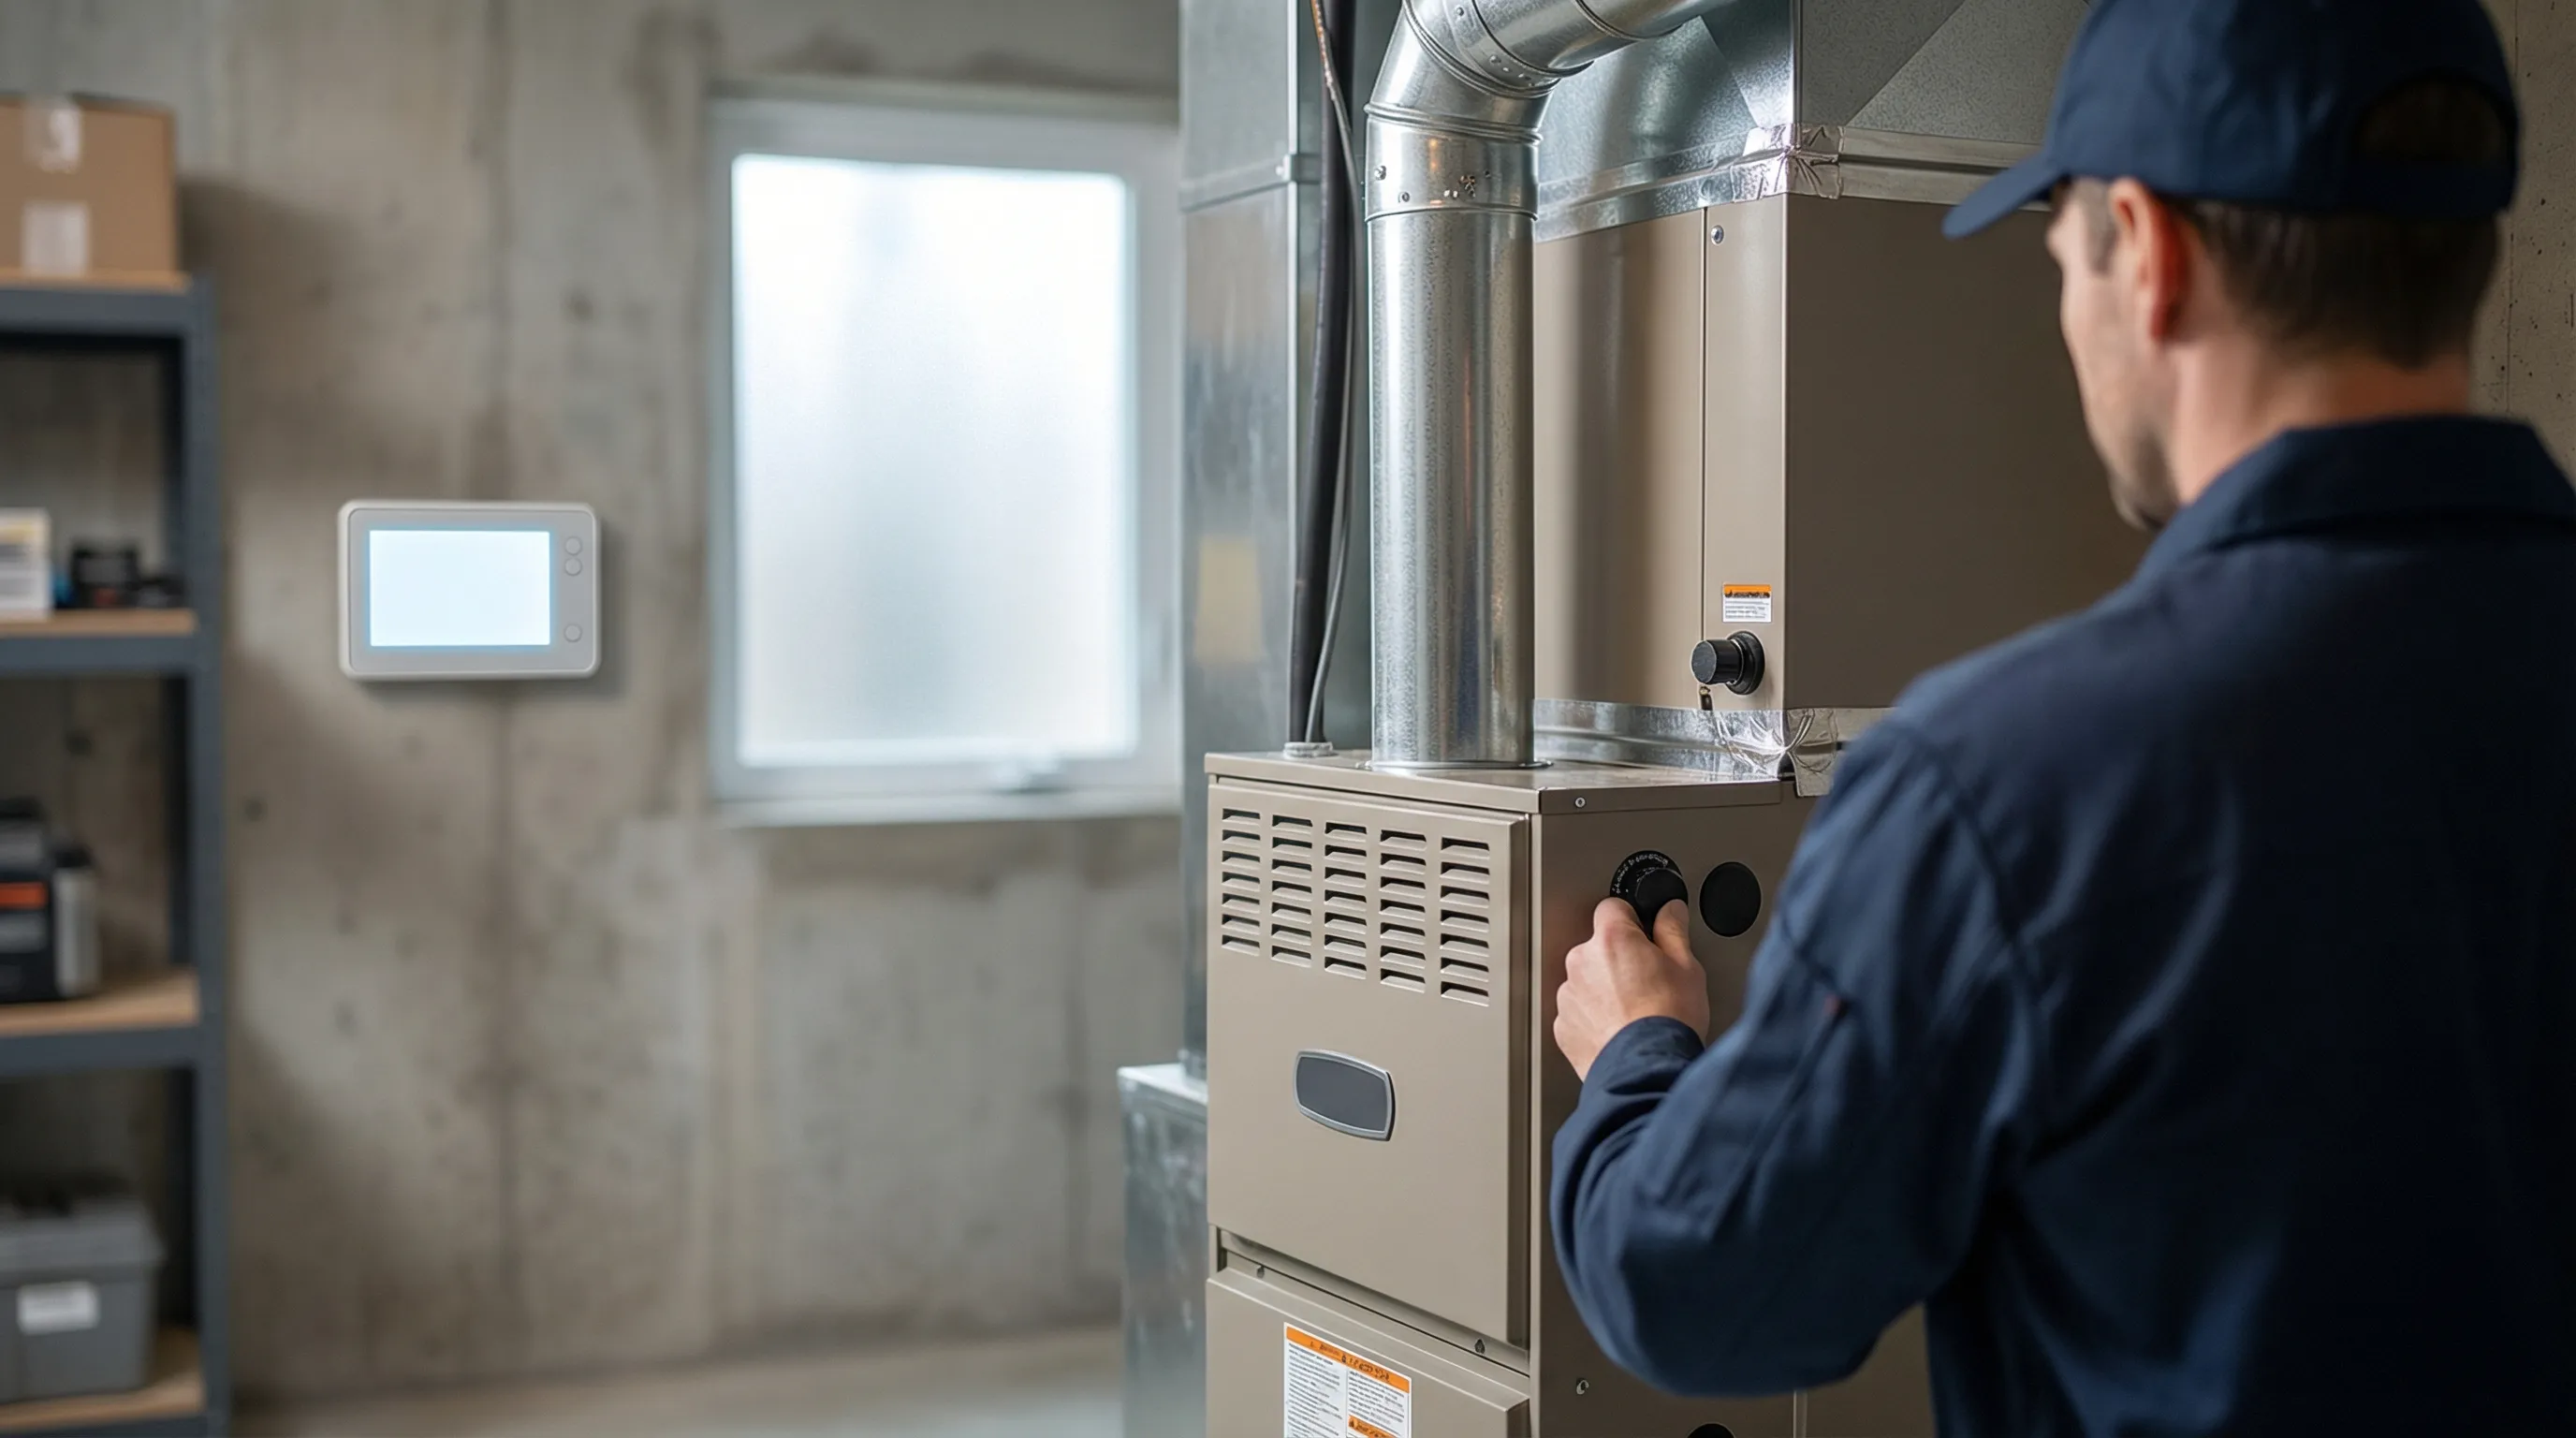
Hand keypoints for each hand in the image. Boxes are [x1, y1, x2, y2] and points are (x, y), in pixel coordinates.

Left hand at [1554, 898, 1710, 1080]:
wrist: (1647, 1071)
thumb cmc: (1669, 1021)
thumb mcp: (1687, 967)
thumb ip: (1673, 930)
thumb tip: (1670, 911)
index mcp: (1612, 939)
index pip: (1612, 908)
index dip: (1632, 920)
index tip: (1644, 934)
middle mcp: (1582, 962)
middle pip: (1598, 947)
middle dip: (1619, 958)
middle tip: (1648, 981)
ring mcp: (1568, 996)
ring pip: (1586, 981)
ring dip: (1604, 989)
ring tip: (1634, 1012)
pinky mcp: (1563, 1026)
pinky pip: (1578, 1012)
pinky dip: (1593, 1018)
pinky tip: (1619, 1029)